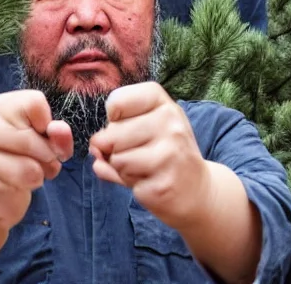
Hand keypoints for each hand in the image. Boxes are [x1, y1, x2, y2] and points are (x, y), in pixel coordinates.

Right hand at [0, 90, 72, 230]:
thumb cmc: (24, 155)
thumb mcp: (46, 139)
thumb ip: (57, 133)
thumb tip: (60, 131)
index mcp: (0, 106)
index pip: (35, 103)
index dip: (49, 124)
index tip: (44, 134)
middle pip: (30, 140)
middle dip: (48, 156)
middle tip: (43, 160)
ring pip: (27, 170)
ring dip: (38, 176)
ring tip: (31, 173)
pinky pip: (16, 189)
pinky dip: (23, 191)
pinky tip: (14, 186)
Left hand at [89, 82, 209, 229]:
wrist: (196, 189)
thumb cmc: (165, 153)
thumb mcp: (147, 129)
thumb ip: (115, 132)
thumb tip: (94, 148)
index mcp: (162, 102)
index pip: (116, 101)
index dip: (113, 118)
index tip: (125, 124)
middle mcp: (170, 122)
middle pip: (112, 133)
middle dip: (113, 148)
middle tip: (135, 152)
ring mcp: (169, 153)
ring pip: (117, 159)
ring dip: (122, 168)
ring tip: (143, 168)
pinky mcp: (163, 183)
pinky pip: (127, 181)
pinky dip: (131, 184)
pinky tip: (149, 181)